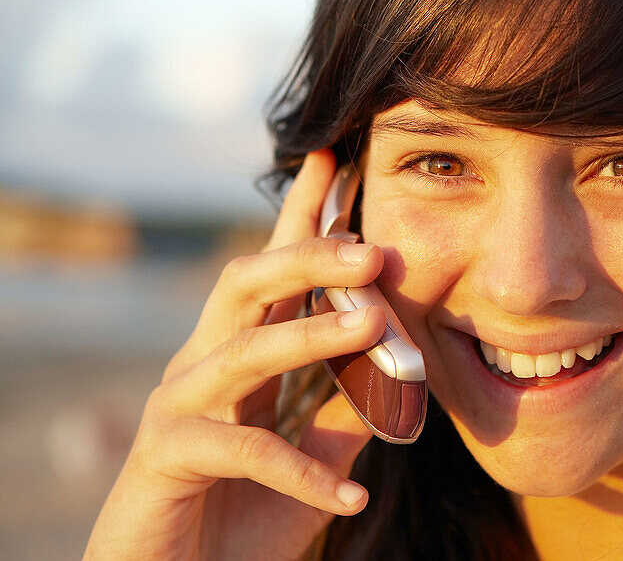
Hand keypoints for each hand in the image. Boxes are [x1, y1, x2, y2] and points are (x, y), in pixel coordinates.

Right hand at [85, 149, 385, 560]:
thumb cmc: (242, 518)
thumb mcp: (314, 458)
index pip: (275, 271)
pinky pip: (244, 452)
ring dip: (310, 338)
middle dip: (305, 257)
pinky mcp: (167, 456)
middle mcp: (204, 365)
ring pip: (242, 350)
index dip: (305, 215)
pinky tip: (353, 496)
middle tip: (370, 249)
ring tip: (372, 327)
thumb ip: (349, 412)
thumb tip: (402, 373)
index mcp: (243, 354)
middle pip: (247, 285)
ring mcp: (179, 406)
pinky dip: (302, 473)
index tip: (338, 158)